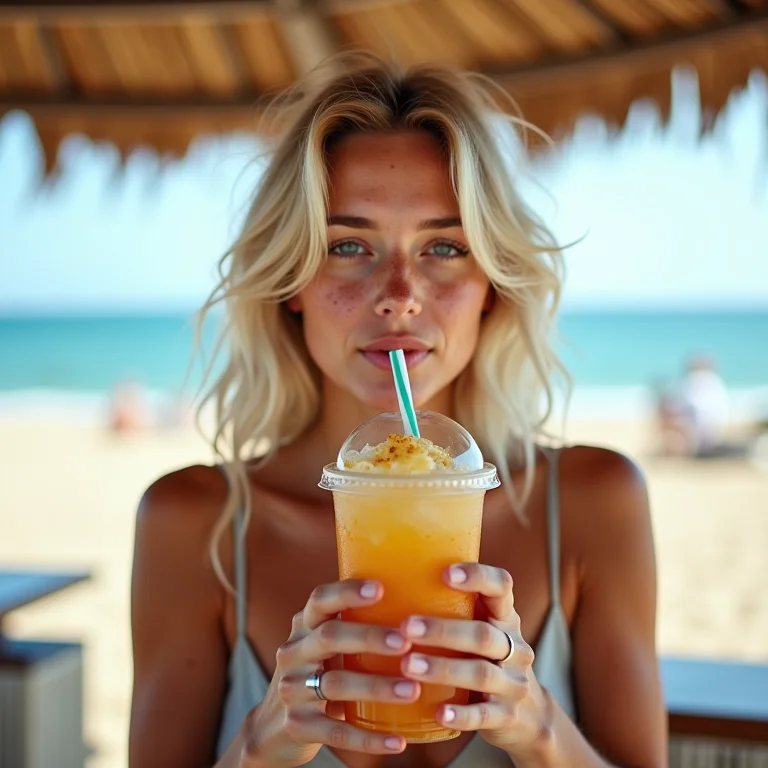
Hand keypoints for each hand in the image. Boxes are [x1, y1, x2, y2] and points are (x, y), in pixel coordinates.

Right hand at [241, 579, 418, 766]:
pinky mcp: (297, 725)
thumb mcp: (324, 644)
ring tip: (412, 689)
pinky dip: (368, 738)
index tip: (380, 589)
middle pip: (329, 636)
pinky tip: (397, 740)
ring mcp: (292, 689)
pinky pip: (335, 731)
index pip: (320, 600)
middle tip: (405, 642)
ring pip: (335, 684)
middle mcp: (294, 652)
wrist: (272, 728)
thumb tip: (416, 598)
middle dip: (368, 637)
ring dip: (376, 686)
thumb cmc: (316, 673)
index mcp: (304, 626)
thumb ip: (353, 623)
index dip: (347, 592)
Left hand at [399, 563, 548, 754]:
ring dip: (443, 669)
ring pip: (481, 673)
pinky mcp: (507, 716)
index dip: (478, 577)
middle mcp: (515, 646)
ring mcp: (513, 683)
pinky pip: (484, 716)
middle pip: (483, 634)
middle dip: (443, 630)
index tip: (446, 573)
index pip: (502, 587)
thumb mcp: (479, 627)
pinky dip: (460, 715)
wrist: (529, 715)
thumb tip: (384, 578)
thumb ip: (450, 607)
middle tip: (406, 626)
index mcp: (505, 617)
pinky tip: (437, 712)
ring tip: (408, 665)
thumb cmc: (485, 658)